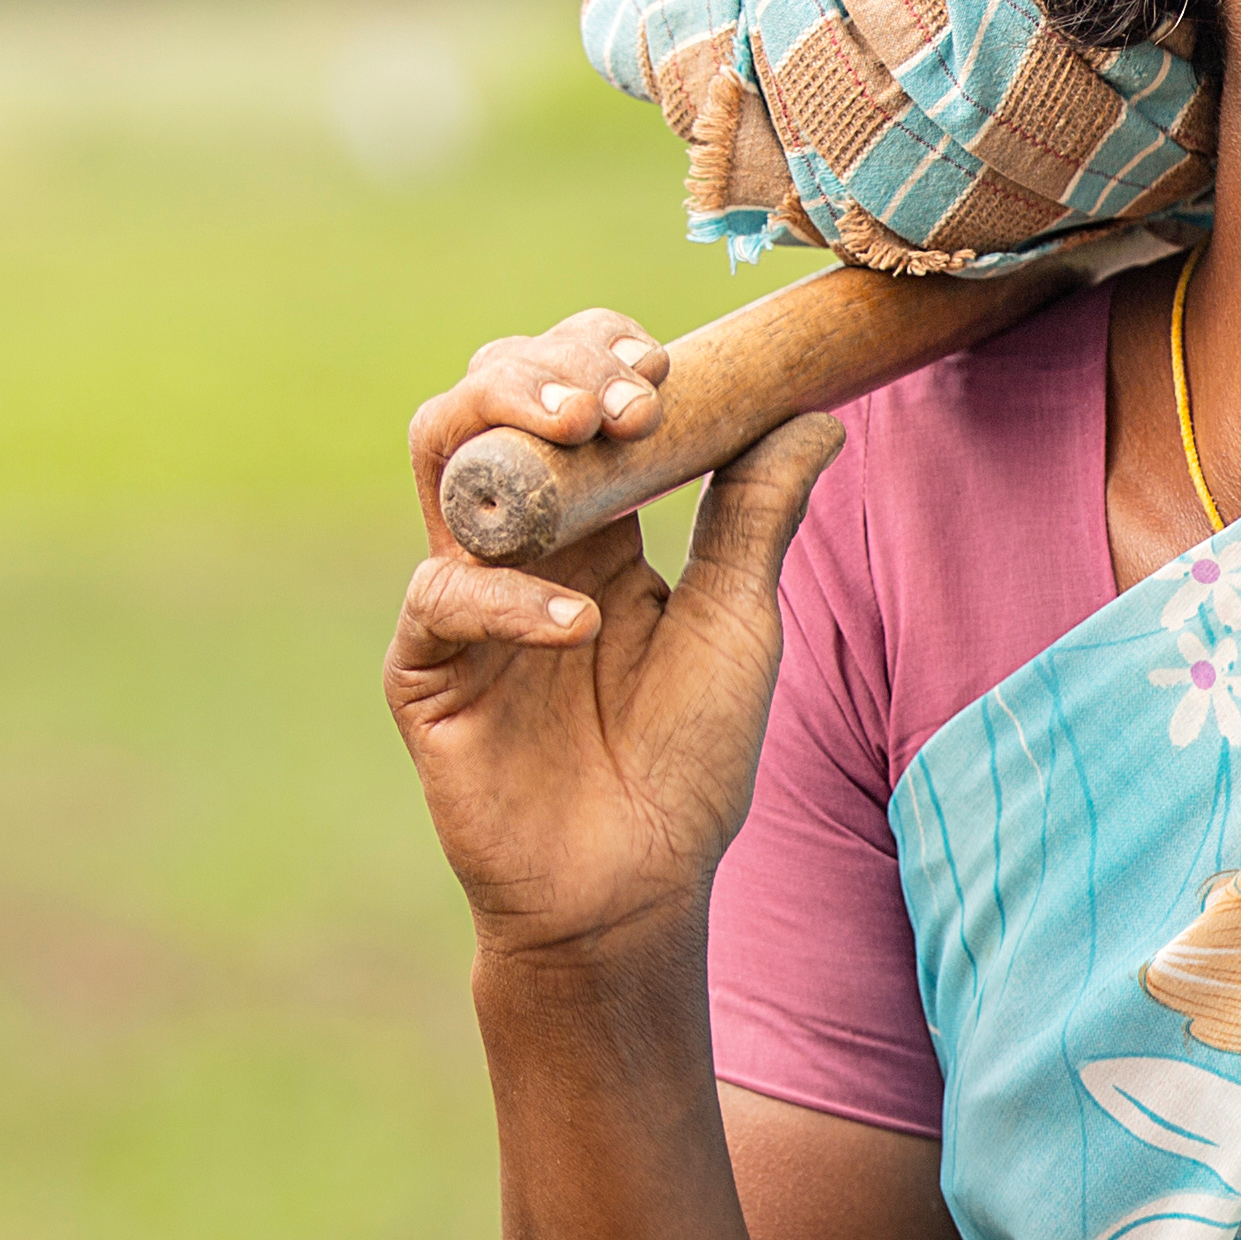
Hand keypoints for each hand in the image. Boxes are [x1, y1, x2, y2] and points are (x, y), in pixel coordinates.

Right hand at [388, 310, 843, 966]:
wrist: (636, 886)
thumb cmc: (685, 757)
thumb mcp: (739, 619)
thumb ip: (757, 514)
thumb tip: (814, 412)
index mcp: (589, 524)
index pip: (561, 392)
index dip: (596, 354)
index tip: (662, 362)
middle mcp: (516, 544)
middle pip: (484, 403)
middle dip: (546, 370)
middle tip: (627, 394)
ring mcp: (461, 599)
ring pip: (440, 463)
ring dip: (502, 425)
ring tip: (584, 429)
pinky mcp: (425, 669)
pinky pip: (442, 598)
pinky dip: (512, 595)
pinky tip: (583, 620)